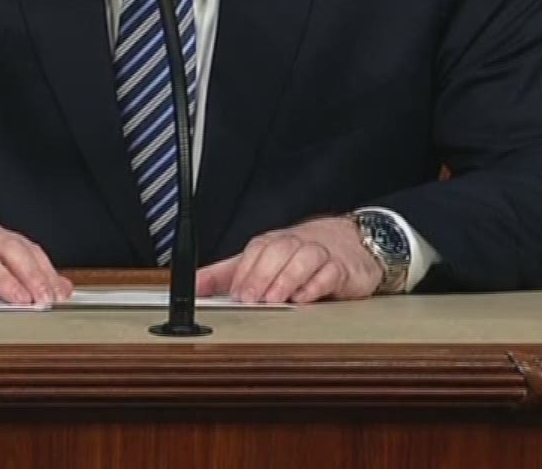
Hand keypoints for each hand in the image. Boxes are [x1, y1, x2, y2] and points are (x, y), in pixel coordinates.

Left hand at [195, 216, 383, 303]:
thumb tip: (192, 285)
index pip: (253, 252)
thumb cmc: (299, 254)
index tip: (231, 294)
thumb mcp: (260, 262)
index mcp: (270, 244)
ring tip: (274, 299)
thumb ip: (225, 275)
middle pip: (275, 253)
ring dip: (286, 280)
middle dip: (260, 276)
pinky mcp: (341, 269)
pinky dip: (316, 285)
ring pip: (302, 260)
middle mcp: (293, 246)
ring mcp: (318, 255)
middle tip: (249, 299)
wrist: (349, 242)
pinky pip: (329, 273)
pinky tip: (305, 297)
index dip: (242, 273)